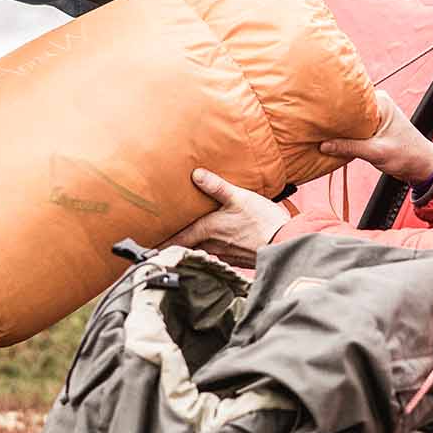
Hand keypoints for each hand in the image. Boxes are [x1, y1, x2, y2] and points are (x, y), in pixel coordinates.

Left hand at [171, 167, 287, 267]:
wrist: (285, 244)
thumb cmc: (262, 221)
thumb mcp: (239, 197)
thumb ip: (216, 187)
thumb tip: (196, 174)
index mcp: (207, 230)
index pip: (177, 238)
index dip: (161, 242)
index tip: (147, 247)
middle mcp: (212, 245)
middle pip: (188, 245)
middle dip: (176, 242)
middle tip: (163, 240)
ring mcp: (224, 254)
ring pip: (202, 249)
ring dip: (194, 244)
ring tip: (188, 237)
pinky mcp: (236, 258)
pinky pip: (218, 253)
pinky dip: (212, 247)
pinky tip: (218, 240)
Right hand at [319, 89, 432, 183]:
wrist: (422, 167)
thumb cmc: (407, 155)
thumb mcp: (376, 152)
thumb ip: (350, 147)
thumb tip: (323, 145)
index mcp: (380, 102)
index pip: (351, 97)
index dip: (334, 104)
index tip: (317, 109)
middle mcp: (377, 105)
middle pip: (348, 107)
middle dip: (334, 116)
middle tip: (315, 121)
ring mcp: (375, 116)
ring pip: (350, 119)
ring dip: (339, 127)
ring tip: (321, 130)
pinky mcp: (373, 128)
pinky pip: (354, 128)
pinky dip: (345, 134)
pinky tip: (333, 139)